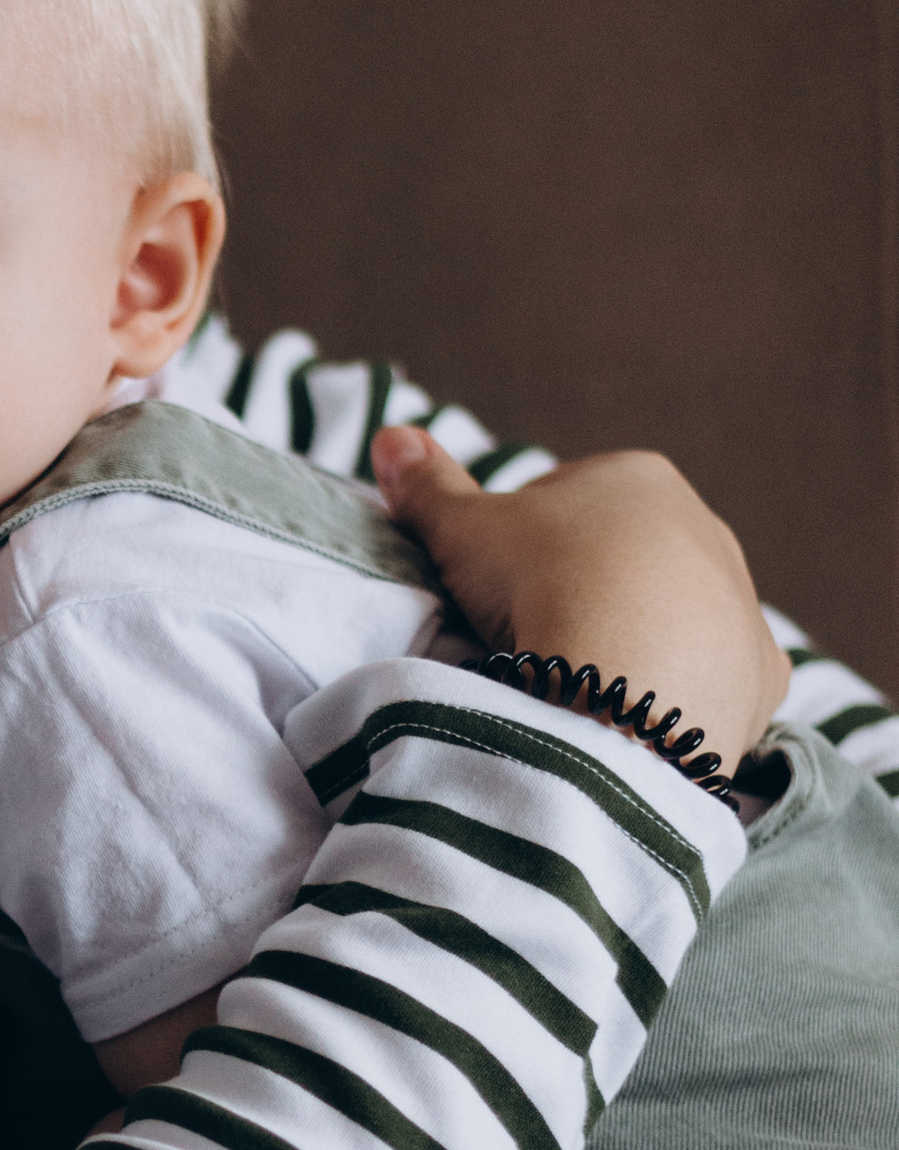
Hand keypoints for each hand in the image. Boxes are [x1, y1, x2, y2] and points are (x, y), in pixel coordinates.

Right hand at [371, 425, 788, 774]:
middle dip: (581, 587)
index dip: (518, 540)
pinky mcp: (759, 673)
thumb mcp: (463, 530)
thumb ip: (429, 487)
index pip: (566, 496)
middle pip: (625, 556)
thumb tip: (391, 438)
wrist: (623, 686)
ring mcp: (739, 602)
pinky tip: (636, 711)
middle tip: (528, 633)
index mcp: (639, 478)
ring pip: (673, 615)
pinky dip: (678, 691)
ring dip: (631, 638)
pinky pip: (714, 676)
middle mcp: (705, 529)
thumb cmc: (542, 586)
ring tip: (577, 679)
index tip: (491, 584)